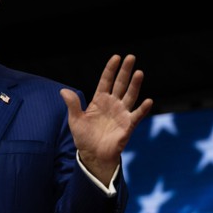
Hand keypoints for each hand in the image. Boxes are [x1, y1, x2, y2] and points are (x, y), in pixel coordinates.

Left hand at [60, 54, 153, 184]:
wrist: (92, 155)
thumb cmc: (84, 137)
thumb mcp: (75, 120)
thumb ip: (72, 105)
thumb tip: (63, 91)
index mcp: (99, 100)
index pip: (106, 81)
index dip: (110, 70)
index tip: (116, 57)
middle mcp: (112, 104)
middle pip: (120, 84)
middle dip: (125, 71)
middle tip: (131, 57)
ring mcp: (121, 113)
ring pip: (130, 95)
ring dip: (135, 85)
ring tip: (139, 72)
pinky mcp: (128, 125)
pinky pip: (137, 115)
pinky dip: (143, 109)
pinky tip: (149, 101)